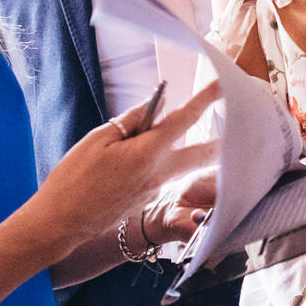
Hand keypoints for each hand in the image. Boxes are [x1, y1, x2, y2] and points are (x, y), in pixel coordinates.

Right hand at [29, 83, 219, 260]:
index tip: (223, 84)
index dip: (205, 99)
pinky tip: (145, 160)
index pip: (184, 119)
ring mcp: (155, 190)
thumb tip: (153, 105)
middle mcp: (159, 173)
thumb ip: (131, 121)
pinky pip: (163, 176)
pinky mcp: (147, 200)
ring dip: (194, 151)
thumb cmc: (74, 178)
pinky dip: (165, 163)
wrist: (63, 221)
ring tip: (198, 138)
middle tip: (243, 126)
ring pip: (182, 165)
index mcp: (148, 152)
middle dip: (222, 139)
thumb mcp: (98, 139)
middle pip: (201, 153)